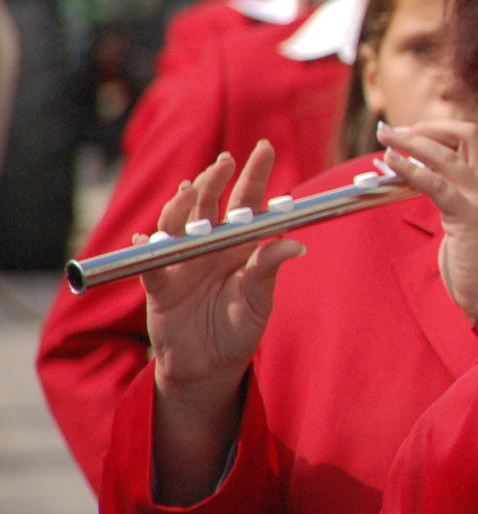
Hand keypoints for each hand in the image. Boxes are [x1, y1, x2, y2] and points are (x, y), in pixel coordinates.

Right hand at [140, 141, 303, 504]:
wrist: (209, 367)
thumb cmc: (239, 329)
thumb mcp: (259, 299)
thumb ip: (269, 270)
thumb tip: (296, 243)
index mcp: (238, 245)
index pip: (247, 202)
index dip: (254, 174)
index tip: (264, 146)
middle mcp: (208, 246)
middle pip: (209, 205)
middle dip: (215, 180)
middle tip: (225, 162)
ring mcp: (181, 263)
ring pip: (176, 225)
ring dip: (181, 206)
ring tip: (190, 190)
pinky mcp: (159, 285)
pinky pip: (149, 263)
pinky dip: (145, 249)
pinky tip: (144, 237)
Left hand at [378, 119, 477, 318]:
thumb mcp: (474, 221)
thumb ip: (460, 198)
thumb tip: (432, 182)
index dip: (450, 129)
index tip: (421, 133)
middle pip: (469, 133)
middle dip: (432, 126)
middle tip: (401, 131)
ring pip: (448, 154)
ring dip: (412, 140)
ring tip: (387, 134)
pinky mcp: (468, 217)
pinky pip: (435, 184)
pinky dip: (410, 168)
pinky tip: (392, 160)